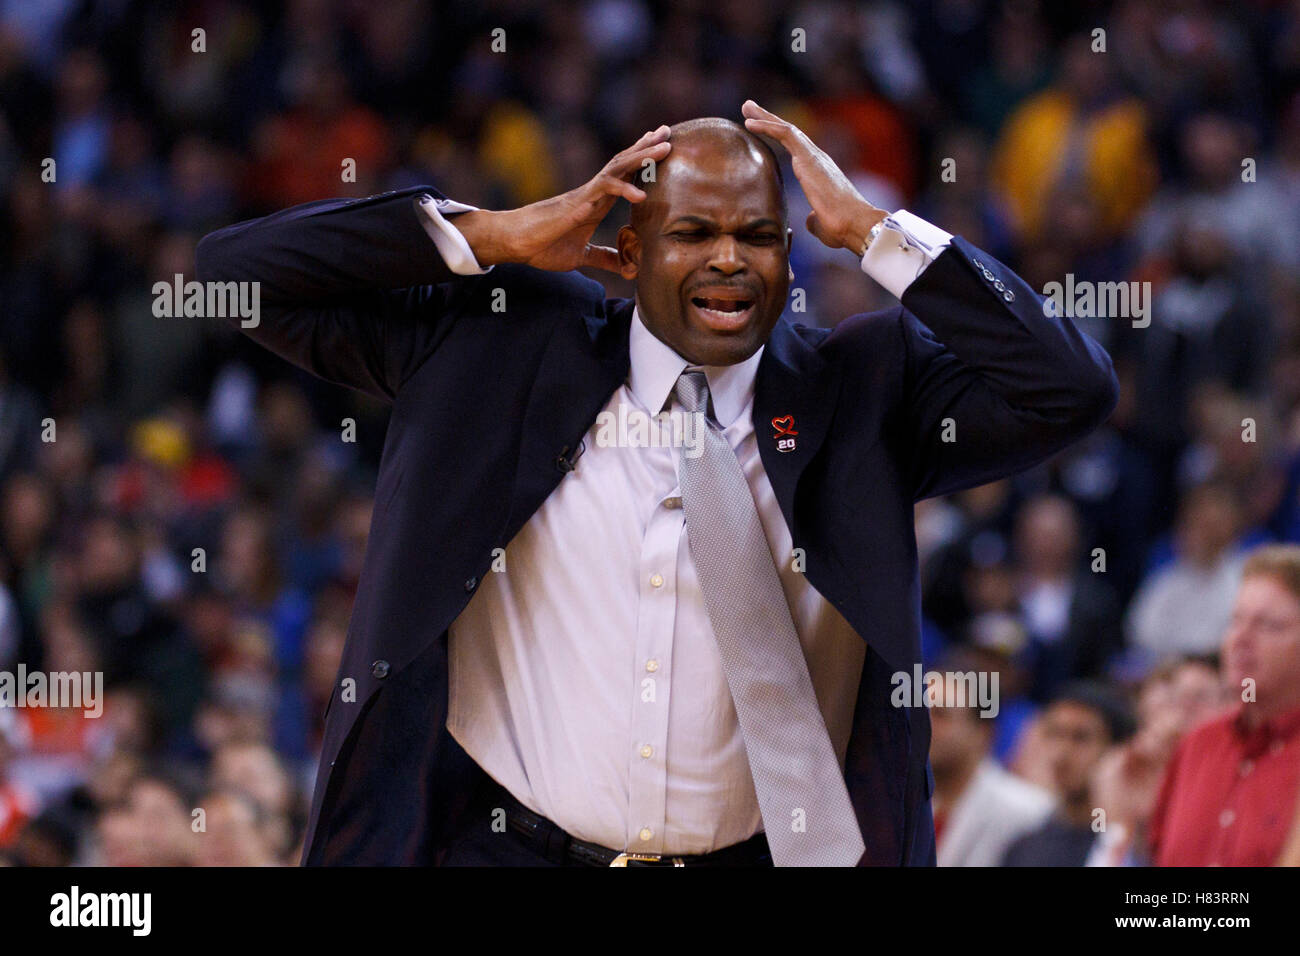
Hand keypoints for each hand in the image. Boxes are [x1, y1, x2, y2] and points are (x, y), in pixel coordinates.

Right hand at [454, 127, 671, 272]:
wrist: (517, 243)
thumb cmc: (543, 245)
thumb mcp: (581, 255)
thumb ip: (604, 257)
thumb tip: (626, 268)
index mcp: (597, 202)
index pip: (625, 175)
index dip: (643, 161)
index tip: (661, 146)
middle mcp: (594, 193)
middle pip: (625, 164)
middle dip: (647, 147)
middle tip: (668, 131)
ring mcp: (586, 194)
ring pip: (618, 168)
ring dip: (642, 157)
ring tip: (665, 147)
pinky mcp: (576, 203)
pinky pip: (603, 191)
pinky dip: (623, 190)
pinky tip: (641, 195)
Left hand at [740, 99, 886, 254]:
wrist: (855, 224)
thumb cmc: (841, 228)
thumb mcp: (821, 223)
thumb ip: (813, 217)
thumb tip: (810, 220)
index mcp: (819, 172)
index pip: (796, 148)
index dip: (778, 137)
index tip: (762, 129)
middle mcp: (817, 159)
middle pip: (790, 133)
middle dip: (769, 119)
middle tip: (750, 108)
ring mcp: (814, 156)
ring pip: (787, 129)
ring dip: (765, 117)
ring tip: (746, 107)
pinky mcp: (809, 157)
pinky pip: (786, 134)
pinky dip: (767, 126)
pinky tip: (750, 122)